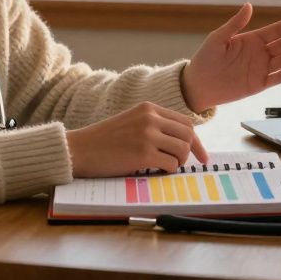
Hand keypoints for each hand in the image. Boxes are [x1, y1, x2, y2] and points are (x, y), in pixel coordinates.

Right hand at [65, 102, 209, 177]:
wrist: (79, 149)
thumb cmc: (104, 140)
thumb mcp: (131, 122)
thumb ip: (154, 125)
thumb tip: (183, 141)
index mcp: (149, 108)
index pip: (186, 122)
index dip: (196, 141)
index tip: (201, 156)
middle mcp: (150, 118)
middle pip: (188, 135)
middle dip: (190, 153)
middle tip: (181, 165)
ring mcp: (147, 135)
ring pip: (182, 150)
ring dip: (177, 162)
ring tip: (163, 167)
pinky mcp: (143, 154)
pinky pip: (170, 164)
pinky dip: (167, 171)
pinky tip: (154, 171)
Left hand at [181, 3, 280, 112]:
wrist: (198, 84)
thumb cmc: (205, 59)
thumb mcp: (218, 38)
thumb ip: (234, 24)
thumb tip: (249, 5)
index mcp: (251, 40)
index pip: (276, 30)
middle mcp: (259, 53)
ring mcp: (260, 69)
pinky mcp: (258, 85)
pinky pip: (274, 79)